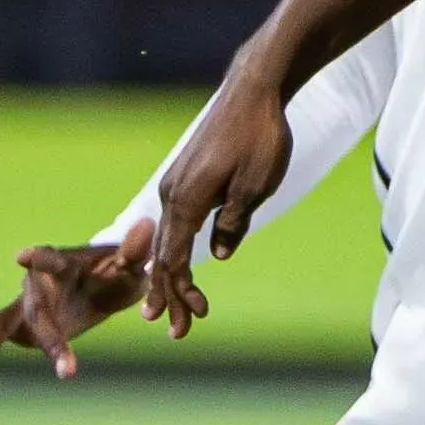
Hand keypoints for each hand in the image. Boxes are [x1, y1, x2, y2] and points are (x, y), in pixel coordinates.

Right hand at [0, 224, 152, 378]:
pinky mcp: (18, 322)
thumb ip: (135, 252)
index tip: (21, 257)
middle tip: (46, 345)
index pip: (51, 260)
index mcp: (63, 264)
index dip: (38, 258)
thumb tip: (146, 225)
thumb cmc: (117, 273)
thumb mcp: (131, 266)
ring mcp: (24, 303)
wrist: (101, 285)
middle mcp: (37, 283)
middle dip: (40, 329)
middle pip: (33, 306)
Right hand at [142, 70, 294, 334]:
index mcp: (186, 200)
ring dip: (171, 275)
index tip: (187, 319)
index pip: (173, 258)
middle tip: (178, 332)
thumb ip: (234, 223)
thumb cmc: (259, 138)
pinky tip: (177, 264)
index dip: (178, 292)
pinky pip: (175, 221)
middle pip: (164, 254)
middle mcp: (172, 193)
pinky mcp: (186, 176)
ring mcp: (176, 183)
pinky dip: (175, 248)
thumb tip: (220, 255)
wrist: (252, 92)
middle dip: (169, 295)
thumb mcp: (256, 187)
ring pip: (167, 238)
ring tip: (173, 306)